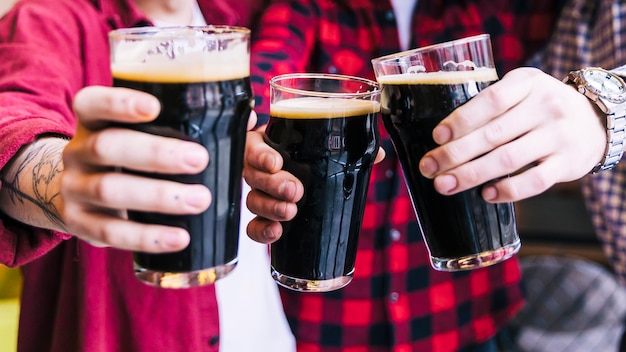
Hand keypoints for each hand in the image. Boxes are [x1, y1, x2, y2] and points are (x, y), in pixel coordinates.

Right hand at [62, 86, 256, 251]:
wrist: (77, 193)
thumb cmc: (130, 156)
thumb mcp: (144, 135)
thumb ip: (190, 124)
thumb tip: (248, 118)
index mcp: (93, 121)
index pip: (93, 103)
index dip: (119, 102)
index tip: (154, 107)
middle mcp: (78, 151)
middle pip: (108, 147)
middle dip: (156, 154)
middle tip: (200, 160)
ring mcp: (74, 189)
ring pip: (110, 190)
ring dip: (159, 196)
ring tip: (200, 200)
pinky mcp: (80, 224)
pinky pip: (111, 233)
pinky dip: (148, 237)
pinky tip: (180, 238)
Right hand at [244, 126, 384, 243]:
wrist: (323, 182)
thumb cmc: (321, 157)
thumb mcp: (335, 149)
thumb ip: (354, 147)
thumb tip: (378, 154)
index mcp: (271, 143)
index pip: (253, 145)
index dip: (260, 154)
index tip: (276, 163)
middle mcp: (261, 168)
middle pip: (252, 175)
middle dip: (273, 184)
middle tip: (295, 191)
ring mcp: (260, 193)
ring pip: (253, 200)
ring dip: (270, 207)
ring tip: (291, 212)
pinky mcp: (264, 217)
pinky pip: (253, 226)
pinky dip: (262, 230)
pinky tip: (277, 232)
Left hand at [418, 67, 605, 202]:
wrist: (596, 120)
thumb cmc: (541, 107)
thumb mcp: (522, 90)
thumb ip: (491, 103)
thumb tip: (443, 135)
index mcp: (528, 83)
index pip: (491, 100)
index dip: (461, 120)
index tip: (437, 136)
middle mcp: (546, 107)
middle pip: (493, 134)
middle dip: (454, 154)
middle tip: (428, 167)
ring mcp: (558, 136)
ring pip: (508, 159)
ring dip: (471, 175)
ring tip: (444, 184)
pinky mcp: (567, 164)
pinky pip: (534, 181)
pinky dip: (508, 191)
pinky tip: (486, 194)